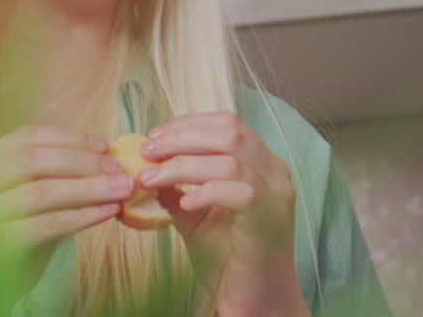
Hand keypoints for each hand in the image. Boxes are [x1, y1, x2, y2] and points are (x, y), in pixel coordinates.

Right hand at [0, 125, 134, 312]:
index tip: (103, 145)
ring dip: (89, 188)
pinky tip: (106, 212)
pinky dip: (81, 216)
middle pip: (34, 161)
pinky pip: (45, 224)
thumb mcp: (25, 200)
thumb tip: (106, 157)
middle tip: (118, 169)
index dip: (68, 140)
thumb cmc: (10, 238)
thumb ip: (53, 177)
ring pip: (42, 192)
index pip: (26, 138)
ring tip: (121, 189)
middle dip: (82, 163)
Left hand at [137, 112, 308, 316]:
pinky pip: (238, 190)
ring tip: (152, 178)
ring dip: (183, 164)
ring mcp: (276, 193)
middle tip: (148, 152)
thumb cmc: (228, 262)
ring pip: (229, 158)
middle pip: (229, 132)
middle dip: (182, 137)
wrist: (256, 302)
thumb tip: (146, 169)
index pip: (227, 124)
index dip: (188, 123)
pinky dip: (206, 191)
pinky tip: (185, 203)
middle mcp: (275, 172)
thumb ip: (177, 191)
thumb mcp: (195, 219)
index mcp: (261, 164)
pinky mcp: (269, 217)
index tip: (155, 136)